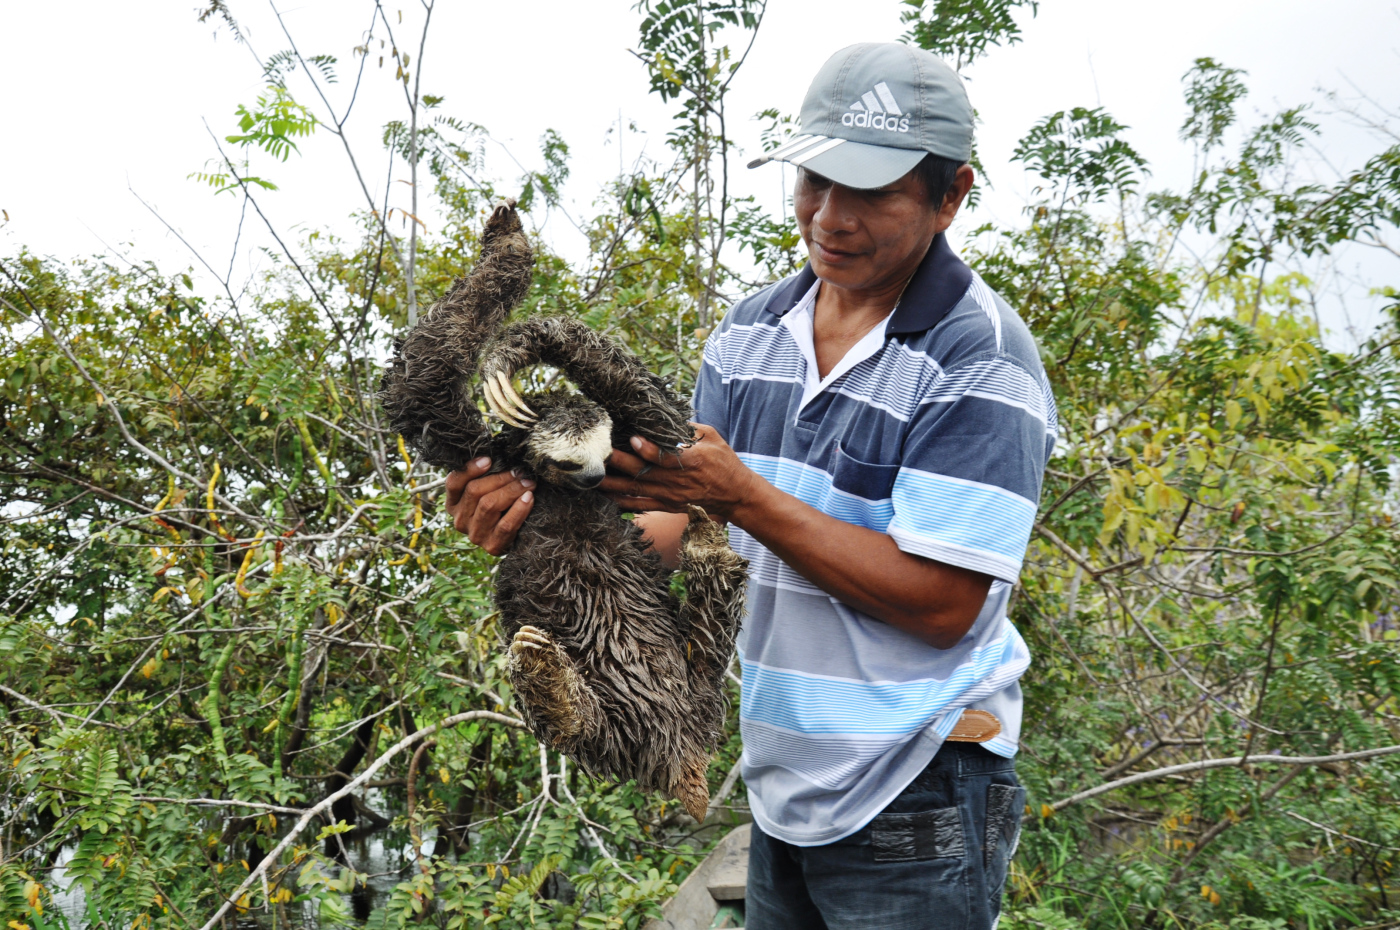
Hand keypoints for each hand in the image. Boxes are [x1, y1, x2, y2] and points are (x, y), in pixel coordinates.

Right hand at [443, 457, 534, 555]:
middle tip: (520, 472)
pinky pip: (506, 525)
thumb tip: (499, 455)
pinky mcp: (492, 546)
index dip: (469, 469)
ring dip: (512, 490)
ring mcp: (475, 535)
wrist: (512, 540)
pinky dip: (519, 509)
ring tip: (528, 483)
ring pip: (489, 505)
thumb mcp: (486, 492)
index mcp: (453, 504)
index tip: (489, 459)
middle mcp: (460, 520)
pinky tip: (529, 498)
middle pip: (475, 491)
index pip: (453, 483)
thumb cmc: (499, 506)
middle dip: (500, 478)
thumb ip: (485, 477)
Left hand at [599, 424, 761, 522]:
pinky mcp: (667, 505)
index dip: (647, 449)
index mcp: (690, 461)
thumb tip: (665, 417)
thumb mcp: (712, 437)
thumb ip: (689, 428)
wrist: (735, 495)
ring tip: (592, 476)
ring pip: (635, 490)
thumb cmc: (724, 462)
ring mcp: (670, 495)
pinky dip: (622, 502)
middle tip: (598, 453)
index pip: (665, 457)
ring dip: (613, 483)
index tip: (632, 438)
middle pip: (642, 472)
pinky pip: (641, 506)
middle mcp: (677, 481)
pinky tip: (606, 496)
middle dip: (618, 462)